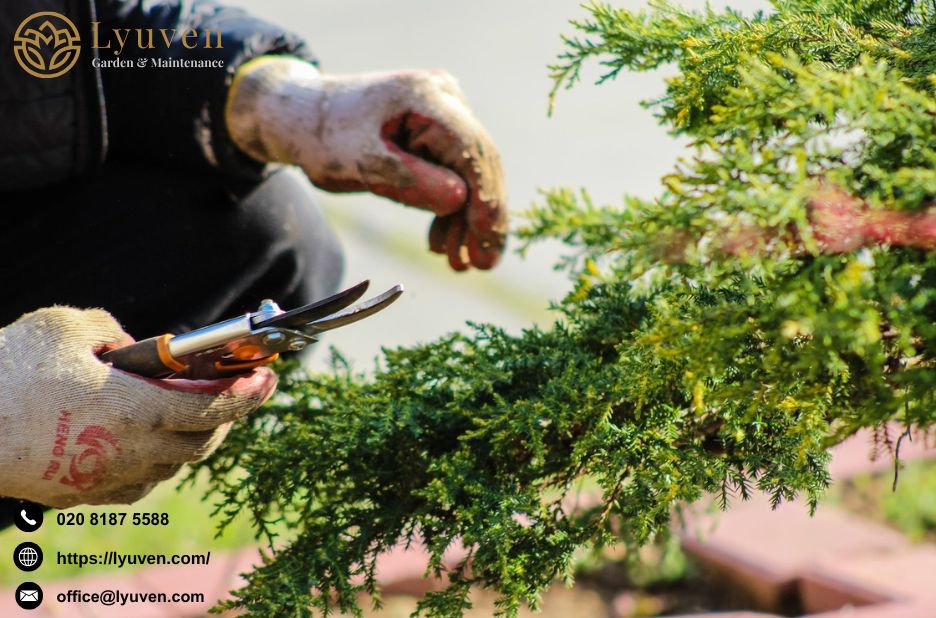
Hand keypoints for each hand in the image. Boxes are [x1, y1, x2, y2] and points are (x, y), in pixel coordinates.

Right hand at [0, 307, 275, 506]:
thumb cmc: (10, 372)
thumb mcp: (67, 326)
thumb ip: (115, 331)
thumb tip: (136, 346)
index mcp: (138, 410)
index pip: (215, 408)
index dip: (249, 394)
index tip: (270, 378)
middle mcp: (133, 452)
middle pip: (203, 442)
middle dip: (226, 417)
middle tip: (234, 392)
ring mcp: (107, 478)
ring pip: (172, 466)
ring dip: (190, 440)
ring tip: (190, 411)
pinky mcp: (82, 494)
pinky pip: (138, 482)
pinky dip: (155, 461)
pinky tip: (145, 440)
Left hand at [226, 57, 506, 270]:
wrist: (301, 118)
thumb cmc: (324, 137)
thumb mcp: (360, 164)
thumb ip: (409, 180)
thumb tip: (460, 200)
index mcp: (425, 97)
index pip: (471, 149)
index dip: (485, 197)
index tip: (487, 239)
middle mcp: (445, 98)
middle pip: (479, 162)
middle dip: (482, 217)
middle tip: (482, 265)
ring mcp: (445, 113)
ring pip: (470, 173)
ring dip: (466, 220)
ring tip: (459, 264)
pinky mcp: (437, 132)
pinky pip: (455, 173)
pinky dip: (450, 210)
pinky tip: (443, 243)